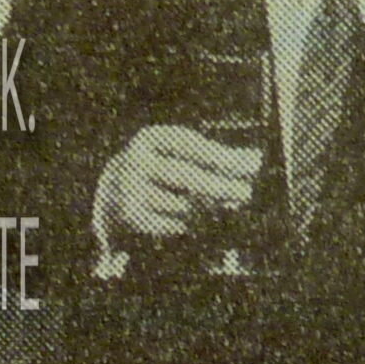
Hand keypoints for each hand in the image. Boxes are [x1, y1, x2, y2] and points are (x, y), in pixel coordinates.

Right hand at [94, 125, 263, 247]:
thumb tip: (254, 159)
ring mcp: (129, 191)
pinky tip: (195, 220)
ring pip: (182, 204)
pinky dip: (188, 223)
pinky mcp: (131, 218)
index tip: (252, 165)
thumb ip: (216, 157)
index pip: (192, 146)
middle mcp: (135, 161)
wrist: (110, 196)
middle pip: (186, 176)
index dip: (224, 156)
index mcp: (150, 139)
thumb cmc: (160, 172)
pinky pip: (172, 224)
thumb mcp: (180, 155)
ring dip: (207, 208)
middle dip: (221, 186)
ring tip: (220, 206)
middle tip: (246, 194)